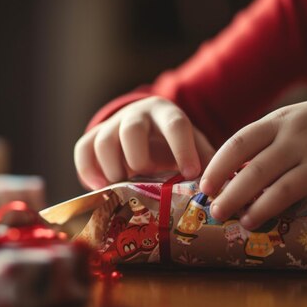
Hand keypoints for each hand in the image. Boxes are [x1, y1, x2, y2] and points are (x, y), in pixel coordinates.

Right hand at [74, 96, 214, 189]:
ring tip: (122, 188)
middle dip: (138, 159)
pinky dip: (88, 172)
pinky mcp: (93, 137)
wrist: (148, 131)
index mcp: (167, 114)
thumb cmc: (175, 146)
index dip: (183, 149)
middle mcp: (137, 114)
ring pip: (102, 141)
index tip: (191, 174)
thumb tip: (223, 192)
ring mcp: (112, 124)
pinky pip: (82, 150)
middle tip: (145, 179)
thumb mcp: (194, 148)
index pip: (176, 125)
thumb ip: (208, 164)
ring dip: (112, 169)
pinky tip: (101, 188)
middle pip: (131, 130)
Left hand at [201, 92, 306, 229]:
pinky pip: (287, 190)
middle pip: (242, 155)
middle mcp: (286, 131)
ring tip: (221, 215)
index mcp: (277, 120)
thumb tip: (245, 172)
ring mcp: (304, 149)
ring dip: (236, 196)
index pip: (238, 140)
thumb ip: (275, 141)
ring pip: (260, 174)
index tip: (202, 182)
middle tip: (205, 201)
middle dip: (219, 180)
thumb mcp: (300, 124)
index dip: (217, 162)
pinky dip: (265, 206)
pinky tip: (252, 219)